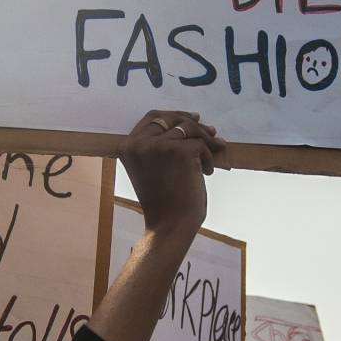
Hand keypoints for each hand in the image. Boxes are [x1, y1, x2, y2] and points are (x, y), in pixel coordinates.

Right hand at [120, 111, 226, 240]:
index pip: (152, 117)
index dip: (174, 115)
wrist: (170, 225)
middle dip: (194, 123)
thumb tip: (191, 122)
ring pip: (190, 128)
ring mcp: (159, 146)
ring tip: (213, 155)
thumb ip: (159, 146)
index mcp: (127, 146)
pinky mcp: (180, 151)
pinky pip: (201, 144)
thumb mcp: (152, 168)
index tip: (192, 118)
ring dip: (206, 141)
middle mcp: (139, 143)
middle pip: (172, 118)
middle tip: (211, 132)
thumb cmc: (163, 202)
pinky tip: (207, 172)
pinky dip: (209, 157)